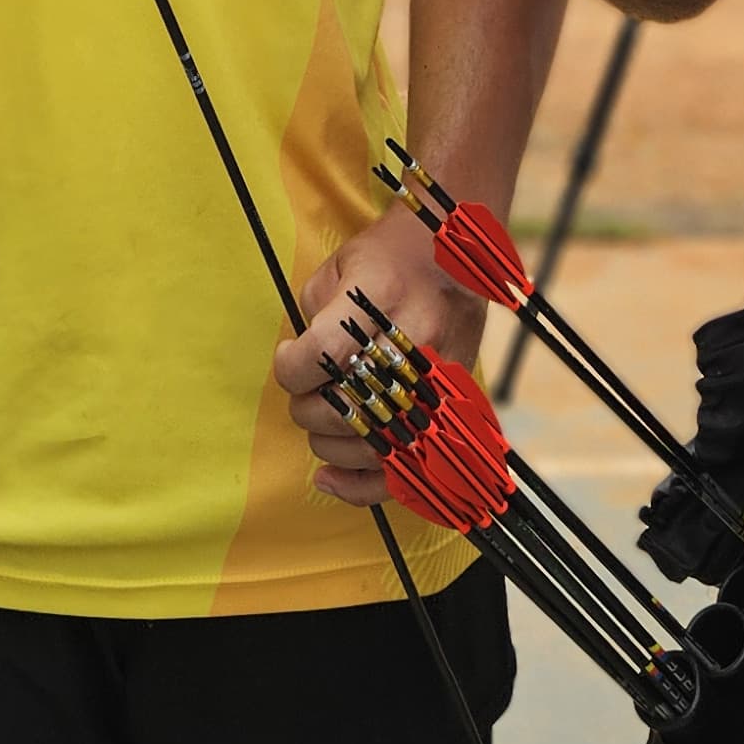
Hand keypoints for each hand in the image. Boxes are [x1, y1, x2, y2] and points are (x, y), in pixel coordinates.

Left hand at [272, 202, 483, 509]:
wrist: (455, 257)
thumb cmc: (389, 257)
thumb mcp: (340, 268)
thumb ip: (315, 318)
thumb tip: (300, 371)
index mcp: (383, 292)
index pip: (325, 351)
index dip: (292, 368)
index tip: (288, 360)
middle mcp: (416, 338)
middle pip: (347, 404)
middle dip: (308, 408)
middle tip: (304, 393)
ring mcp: (439, 379)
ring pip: (372, 445)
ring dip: (328, 444)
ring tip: (320, 421)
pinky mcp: (451, 407)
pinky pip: (407, 468)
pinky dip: (362, 485)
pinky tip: (329, 477)